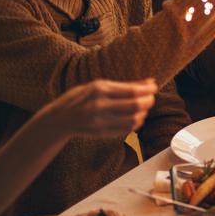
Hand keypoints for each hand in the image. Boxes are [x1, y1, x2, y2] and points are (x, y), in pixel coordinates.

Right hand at [40, 79, 157, 136]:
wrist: (60, 118)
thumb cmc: (81, 97)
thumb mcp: (99, 85)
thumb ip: (125, 85)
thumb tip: (149, 82)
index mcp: (99, 89)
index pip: (131, 91)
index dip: (147, 90)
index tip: (154, 87)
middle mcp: (99, 105)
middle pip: (134, 106)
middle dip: (148, 102)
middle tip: (151, 99)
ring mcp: (100, 121)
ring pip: (132, 120)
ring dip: (143, 114)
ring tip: (143, 109)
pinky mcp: (101, 133)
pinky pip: (125, 130)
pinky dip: (135, 124)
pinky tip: (136, 118)